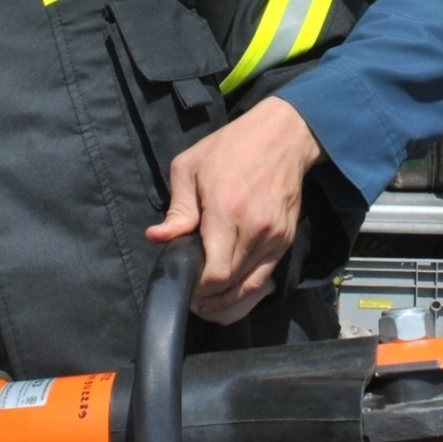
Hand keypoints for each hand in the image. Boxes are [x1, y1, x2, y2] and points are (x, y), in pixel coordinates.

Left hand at [145, 97, 324, 323]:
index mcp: (227, 211)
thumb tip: (156, 238)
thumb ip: (177, 209)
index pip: (216, 273)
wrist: (282, 137)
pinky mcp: (286, 240)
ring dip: (228, 301)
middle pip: (232, 286)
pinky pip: (267, 279)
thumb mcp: (190, 168)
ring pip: (251, 288)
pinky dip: (247, 292)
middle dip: (209, 299)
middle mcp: (255, 230)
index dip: (199, 290)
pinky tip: (230, 295)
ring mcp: (275, 237)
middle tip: (192, 300)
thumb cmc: (231, 148)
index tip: (185, 289)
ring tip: (207, 305)